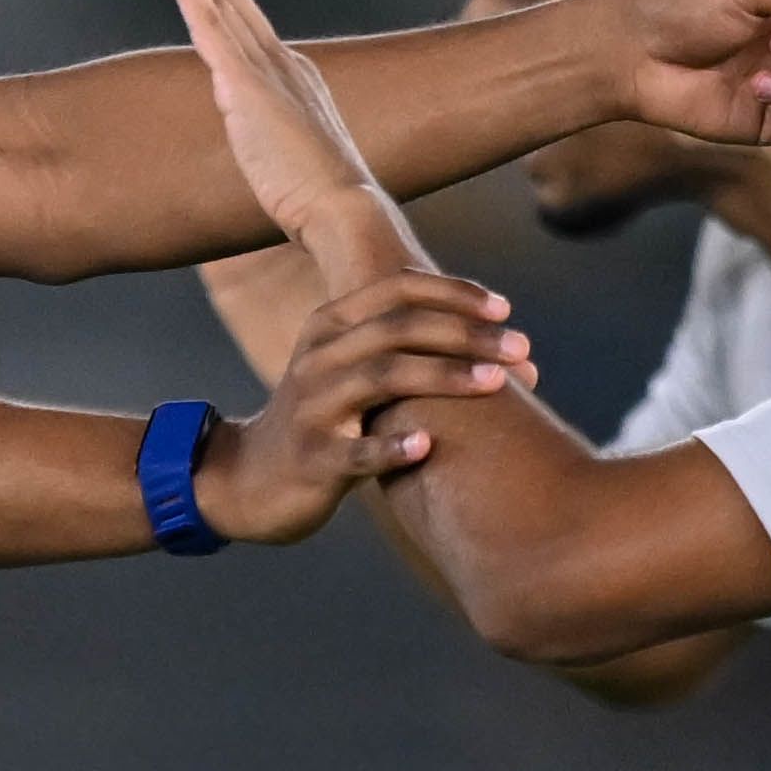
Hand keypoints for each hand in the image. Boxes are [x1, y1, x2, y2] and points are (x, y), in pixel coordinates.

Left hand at [154, 0, 433, 281]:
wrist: (344, 210)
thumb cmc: (320, 202)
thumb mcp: (290, 163)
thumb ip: (269, 141)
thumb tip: (257, 143)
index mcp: (290, 77)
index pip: (244, 18)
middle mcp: (279, 61)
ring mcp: (263, 68)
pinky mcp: (246, 84)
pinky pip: (210, 24)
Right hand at [205, 270, 533, 541]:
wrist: (249, 481)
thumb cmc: (323, 422)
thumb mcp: (346, 368)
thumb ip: (397, 344)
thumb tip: (488, 331)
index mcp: (329, 326)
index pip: (396, 289)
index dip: (454, 294)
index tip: (504, 310)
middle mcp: (318, 358)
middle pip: (398, 329)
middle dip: (466, 334)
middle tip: (521, 349)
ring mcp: (312, 408)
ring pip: (382, 378)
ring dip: (444, 376)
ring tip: (496, 384)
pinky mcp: (312, 460)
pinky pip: (355, 452)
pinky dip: (392, 447)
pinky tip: (428, 446)